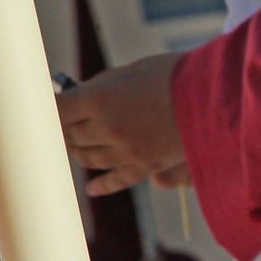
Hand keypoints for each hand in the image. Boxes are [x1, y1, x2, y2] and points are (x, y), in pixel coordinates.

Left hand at [57, 53, 184, 196]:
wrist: (216, 97)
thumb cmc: (175, 75)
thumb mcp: (131, 72)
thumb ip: (104, 87)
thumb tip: (84, 97)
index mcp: (98, 98)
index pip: (56, 109)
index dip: (47, 108)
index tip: (45, 107)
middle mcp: (107, 127)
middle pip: (70, 135)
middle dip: (64, 129)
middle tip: (62, 125)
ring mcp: (126, 149)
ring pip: (88, 157)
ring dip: (78, 152)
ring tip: (75, 146)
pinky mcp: (146, 165)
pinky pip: (117, 179)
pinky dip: (102, 185)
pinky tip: (92, 188)